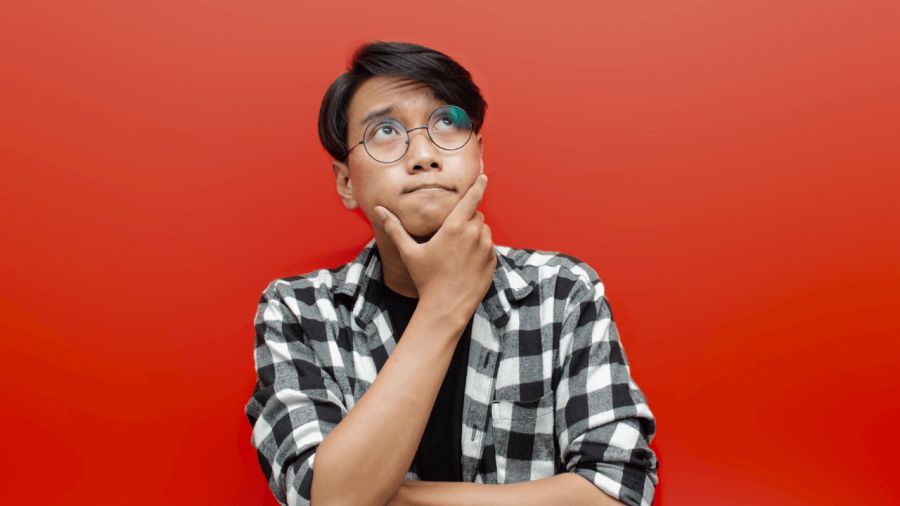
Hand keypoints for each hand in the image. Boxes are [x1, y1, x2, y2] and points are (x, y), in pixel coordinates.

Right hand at [375, 174, 495, 320]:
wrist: (446, 307)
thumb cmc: (426, 279)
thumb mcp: (409, 252)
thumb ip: (395, 228)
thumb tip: (379, 210)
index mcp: (454, 227)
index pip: (471, 198)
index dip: (478, 185)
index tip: (483, 177)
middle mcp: (473, 234)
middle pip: (476, 215)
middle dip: (467, 219)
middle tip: (452, 236)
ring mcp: (486, 248)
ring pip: (484, 230)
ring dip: (475, 233)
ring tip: (458, 251)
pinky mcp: (492, 261)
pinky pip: (490, 247)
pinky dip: (481, 249)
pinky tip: (467, 263)